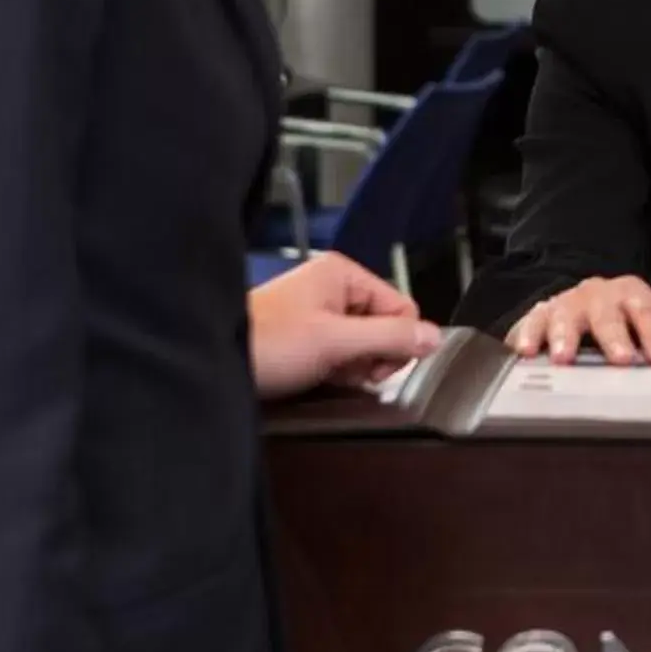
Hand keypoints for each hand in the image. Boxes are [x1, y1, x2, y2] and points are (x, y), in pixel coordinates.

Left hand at [249, 252, 439, 398]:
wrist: (215, 361)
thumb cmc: (268, 343)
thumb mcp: (335, 341)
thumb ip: (389, 338)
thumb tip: (434, 338)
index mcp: (343, 274)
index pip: (402, 307)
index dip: (397, 341)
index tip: (375, 367)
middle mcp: (333, 287)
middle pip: (384, 325)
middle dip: (374, 355)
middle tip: (347, 371)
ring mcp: (318, 311)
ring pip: (363, 342)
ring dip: (354, 365)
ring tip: (328, 374)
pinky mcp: (305, 335)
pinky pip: (340, 351)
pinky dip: (337, 368)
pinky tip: (320, 377)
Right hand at [506, 275, 650, 365]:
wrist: (585, 299)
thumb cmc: (627, 311)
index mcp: (633, 295)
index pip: (648, 312)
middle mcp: (600, 296)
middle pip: (607, 314)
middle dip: (613, 337)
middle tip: (621, 359)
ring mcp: (568, 304)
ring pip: (566, 316)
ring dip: (565, 337)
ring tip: (564, 358)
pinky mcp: (539, 316)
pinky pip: (531, 323)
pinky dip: (527, 336)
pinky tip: (527, 351)